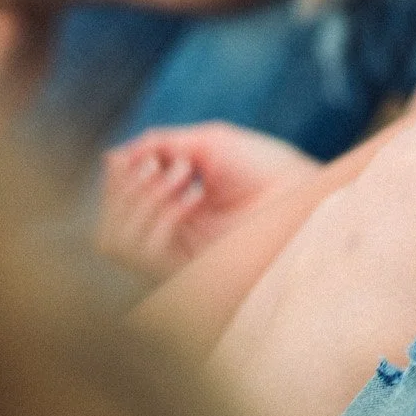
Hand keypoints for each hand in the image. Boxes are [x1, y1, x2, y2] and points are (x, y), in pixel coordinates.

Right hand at [95, 122, 318, 278]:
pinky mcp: (190, 272)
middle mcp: (173, 237)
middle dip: (123, 188)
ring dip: (138, 199)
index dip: (118, 179)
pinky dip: (156, 216)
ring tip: (180, 173)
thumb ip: (160, 146)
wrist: (305, 188)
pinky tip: (191, 194)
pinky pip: (141, 252)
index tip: (140, 155)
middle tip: (154, 163)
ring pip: (114, 241)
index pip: (122, 206)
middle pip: (109, 225)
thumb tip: (112, 157)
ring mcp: (179, 256)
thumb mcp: (209, 144)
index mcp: (174, 208)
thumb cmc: (266, 165)